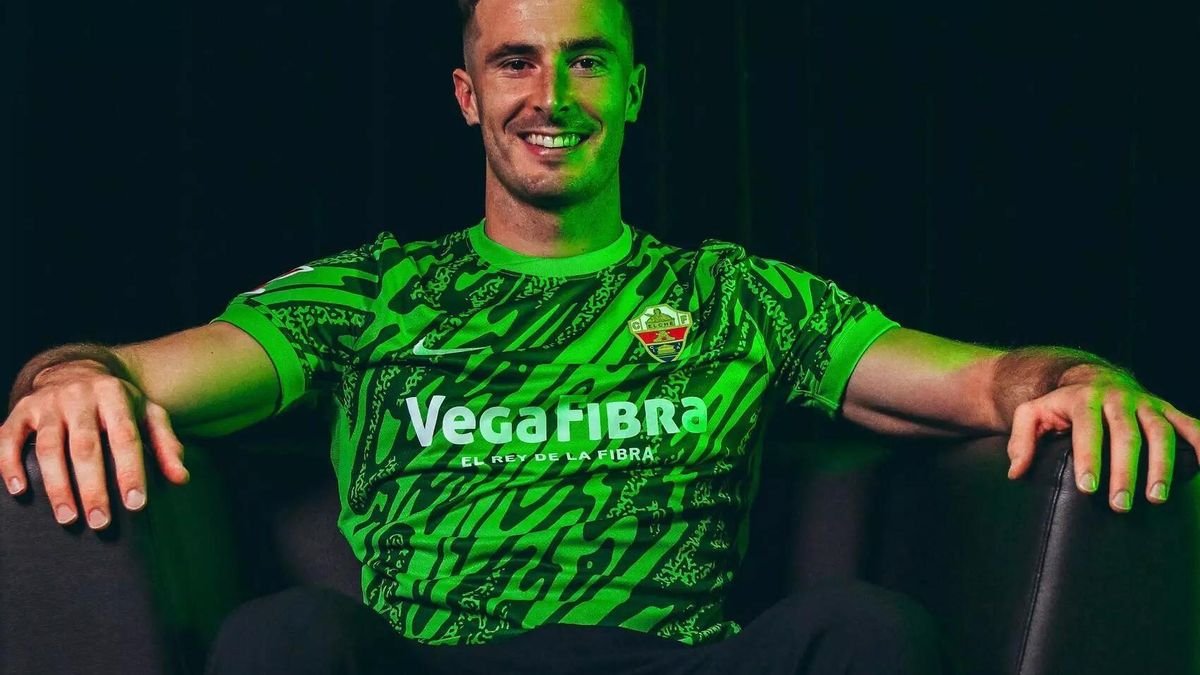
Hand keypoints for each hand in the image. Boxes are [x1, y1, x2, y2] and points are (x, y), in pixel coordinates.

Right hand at [0, 360, 189, 529]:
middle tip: (100, 522)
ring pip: (48, 447)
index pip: (125, 437)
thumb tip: (181, 479)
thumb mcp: (148, 413)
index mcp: (114, 395)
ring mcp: (47, 403)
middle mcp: (79, 396)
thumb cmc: (118, 403)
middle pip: (85, 447)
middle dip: (93, 487)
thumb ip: (165, 444)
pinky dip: (9, 464)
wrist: (77, 369)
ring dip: (57, 486)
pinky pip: (9, 438)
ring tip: (67, 518)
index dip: (130, 471)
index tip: (135, 504)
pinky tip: (19, 491)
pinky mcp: (21, 410)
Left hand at [1005, 365, 1199, 512]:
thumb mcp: (1032, 413)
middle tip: (1120, 505)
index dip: (1088, 458)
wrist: (1091, 377)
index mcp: (1084, 398)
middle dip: (1125, 471)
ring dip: (1162, 465)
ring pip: (1160, 431)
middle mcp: (1118, 398)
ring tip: (1157, 498)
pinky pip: (1189, 424)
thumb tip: (1016, 472)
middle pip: (1126, 434)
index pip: (1087, 428)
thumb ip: (1021, 439)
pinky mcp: (1166, 410)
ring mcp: (1146, 403)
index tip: (1088, 488)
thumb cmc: (1059, 404)